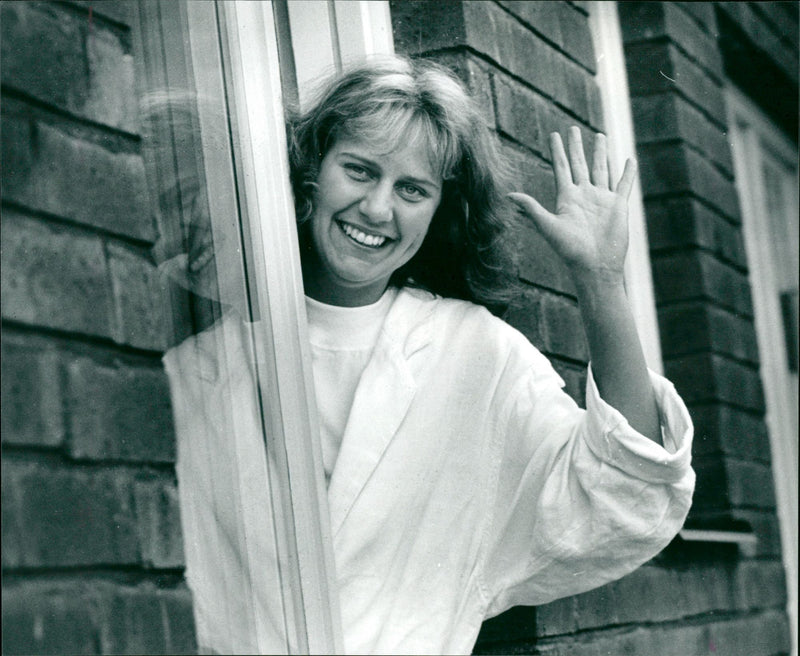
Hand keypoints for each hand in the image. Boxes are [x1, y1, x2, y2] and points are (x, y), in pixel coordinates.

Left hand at [508, 126, 635, 285]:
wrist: (594, 266)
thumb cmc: (570, 250)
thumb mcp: (548, 226)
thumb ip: (531, 208)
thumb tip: (508, 196)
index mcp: (566, 198)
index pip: (561, 168)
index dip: (557, 151)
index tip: (554, 135)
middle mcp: (583, 195)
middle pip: (579, 164)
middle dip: (576, 146)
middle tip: (572, 129)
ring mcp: (601, 199)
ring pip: (601, 169)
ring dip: (600, 153)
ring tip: (599, 135)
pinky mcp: (618, 205)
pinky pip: (624, 184)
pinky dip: (628, 172)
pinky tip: (629, 160)